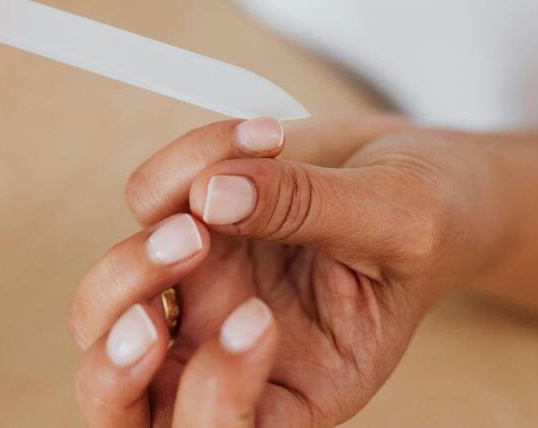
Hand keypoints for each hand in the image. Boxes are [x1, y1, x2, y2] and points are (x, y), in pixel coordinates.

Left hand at [70, 116, 514, 425]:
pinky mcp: (183, 227)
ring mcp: (198, 295)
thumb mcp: (400, 220)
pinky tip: (262, 139)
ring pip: (105, 307)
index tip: (259, 317)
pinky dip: (185, 163)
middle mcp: (228, 355)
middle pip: (122, 399)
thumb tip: (212, 197)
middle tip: (180, 270)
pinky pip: (144, 205)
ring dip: (141, 247)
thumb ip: (313, 211)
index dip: (213, 399)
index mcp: (295, 392)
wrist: (419, 169)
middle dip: (118, 352)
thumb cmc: (432, 220)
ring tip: (220, 187)